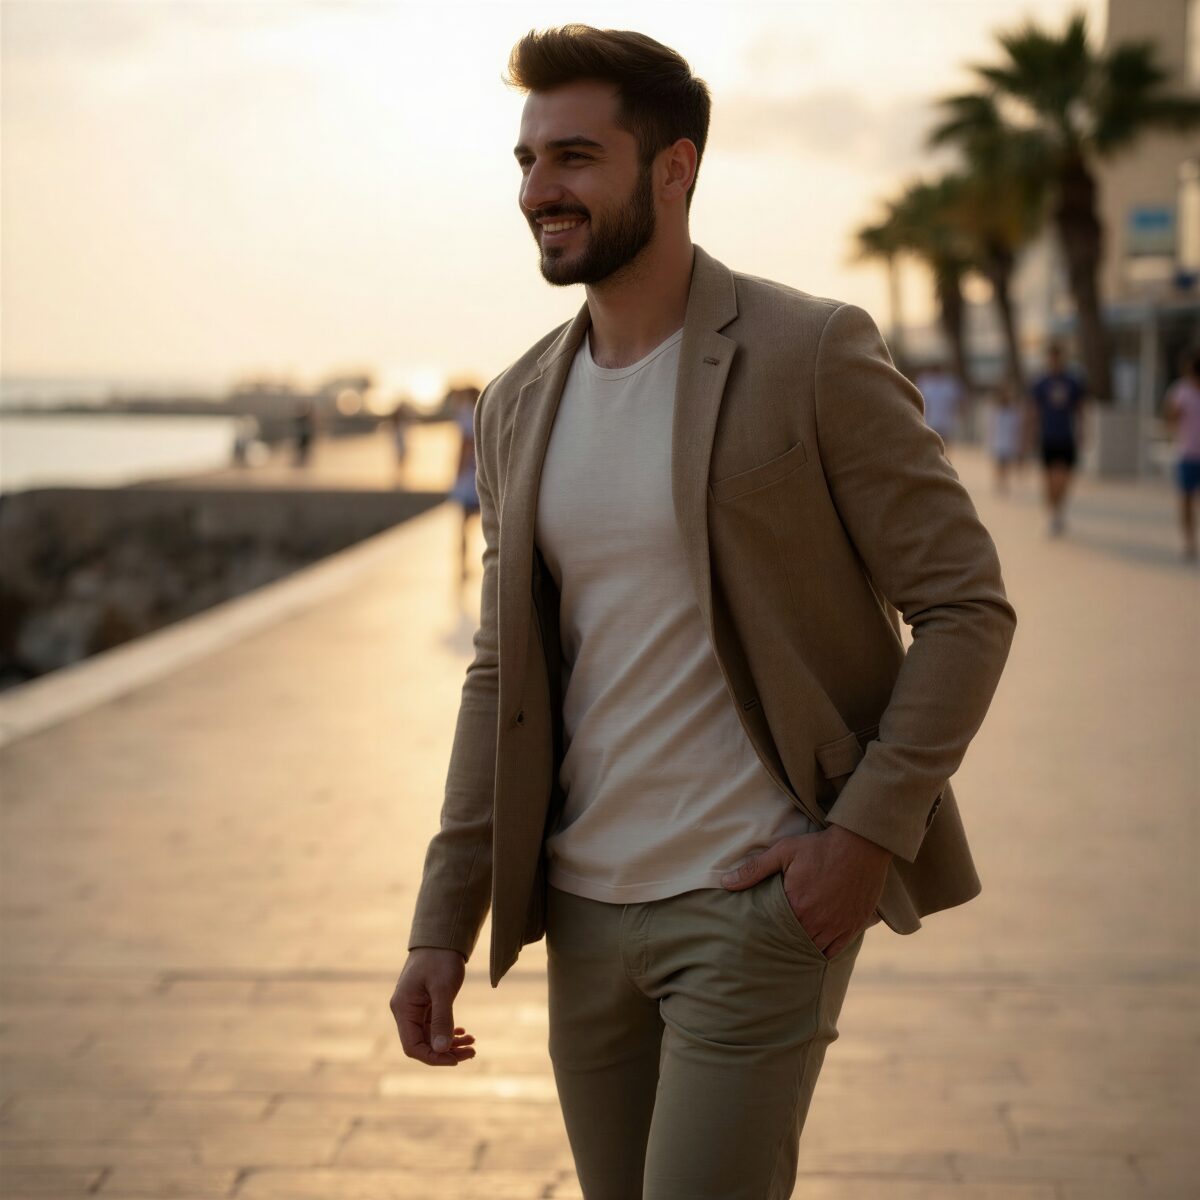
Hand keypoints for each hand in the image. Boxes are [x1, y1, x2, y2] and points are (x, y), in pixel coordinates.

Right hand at [390, 947, 475, 1065]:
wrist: (442, 936)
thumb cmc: (440, 959)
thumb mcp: (443, 988)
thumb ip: (441, 1019)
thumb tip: (442, 1050)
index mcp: (403, 1008)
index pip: (413, 1046)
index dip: (434, 1058)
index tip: (456, 1059)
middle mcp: (405, 1011)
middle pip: (423, 1043)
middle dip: (447, 1052)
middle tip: (472, 1051)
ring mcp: (414, 1008)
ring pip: (430, 1036)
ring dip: (450, 1043)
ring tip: (472, 1043)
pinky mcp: (425, 1004)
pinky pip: (434, 1026)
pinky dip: (448, 1031)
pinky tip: (463, 1031)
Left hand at [721, 825, 890, 957]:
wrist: (860, 845)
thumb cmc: (819, 847)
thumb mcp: (784, 852)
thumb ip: (754, 869)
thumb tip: (726, 882)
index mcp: (797, 905)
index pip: (774, 931)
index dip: (766, 934)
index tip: (757, 936)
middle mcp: (816, 922)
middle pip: (793, 944)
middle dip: (782, 945)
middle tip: (771, 948)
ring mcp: (836, 927)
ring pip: (813, 950)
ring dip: (802, 950)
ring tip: (789, 951)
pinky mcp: (852, 927)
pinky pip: (835, 952)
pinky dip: (823, 954)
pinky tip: (813, 952)